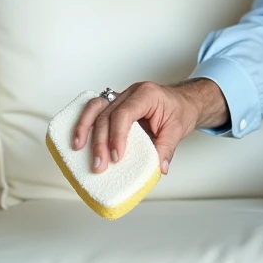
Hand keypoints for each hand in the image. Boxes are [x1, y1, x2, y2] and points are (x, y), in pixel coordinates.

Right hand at [71, 78, 227, 175]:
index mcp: (147, 95)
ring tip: (77, 148)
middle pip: (107, 114)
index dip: (117, 136)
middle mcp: (131, 93)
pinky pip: (96, 110)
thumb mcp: (177, 130)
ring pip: (95, 108)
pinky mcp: (116, 105)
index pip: (124, 113)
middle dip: (100, 141)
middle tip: (99, 164)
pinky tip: (80, 136)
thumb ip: (166, 149)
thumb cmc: (180, 111)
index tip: (116, 157)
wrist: (184, 101)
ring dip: (84, 128)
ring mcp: (121, 97)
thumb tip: (158, 168)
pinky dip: (86, 122)